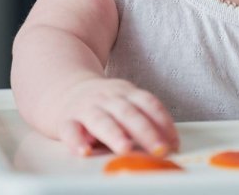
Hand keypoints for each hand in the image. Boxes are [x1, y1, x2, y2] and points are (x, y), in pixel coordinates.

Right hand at [54, 77, 178, 156]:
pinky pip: (70, 130)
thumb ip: (144, 119)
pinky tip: (84, 151)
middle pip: (129, 113)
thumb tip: (170, 145)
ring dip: (115, 135)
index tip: (174, 142)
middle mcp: (108, 98)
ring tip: (126, 149)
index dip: (163, 122)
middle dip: (146, 132)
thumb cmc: (103, 103)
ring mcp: (86, 108)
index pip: (149, 104)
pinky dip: (77, 141)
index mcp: (127, 93)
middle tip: (159, 149)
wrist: (65, 88)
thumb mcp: (125, 102)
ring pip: (102, 120)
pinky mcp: (66, 120)